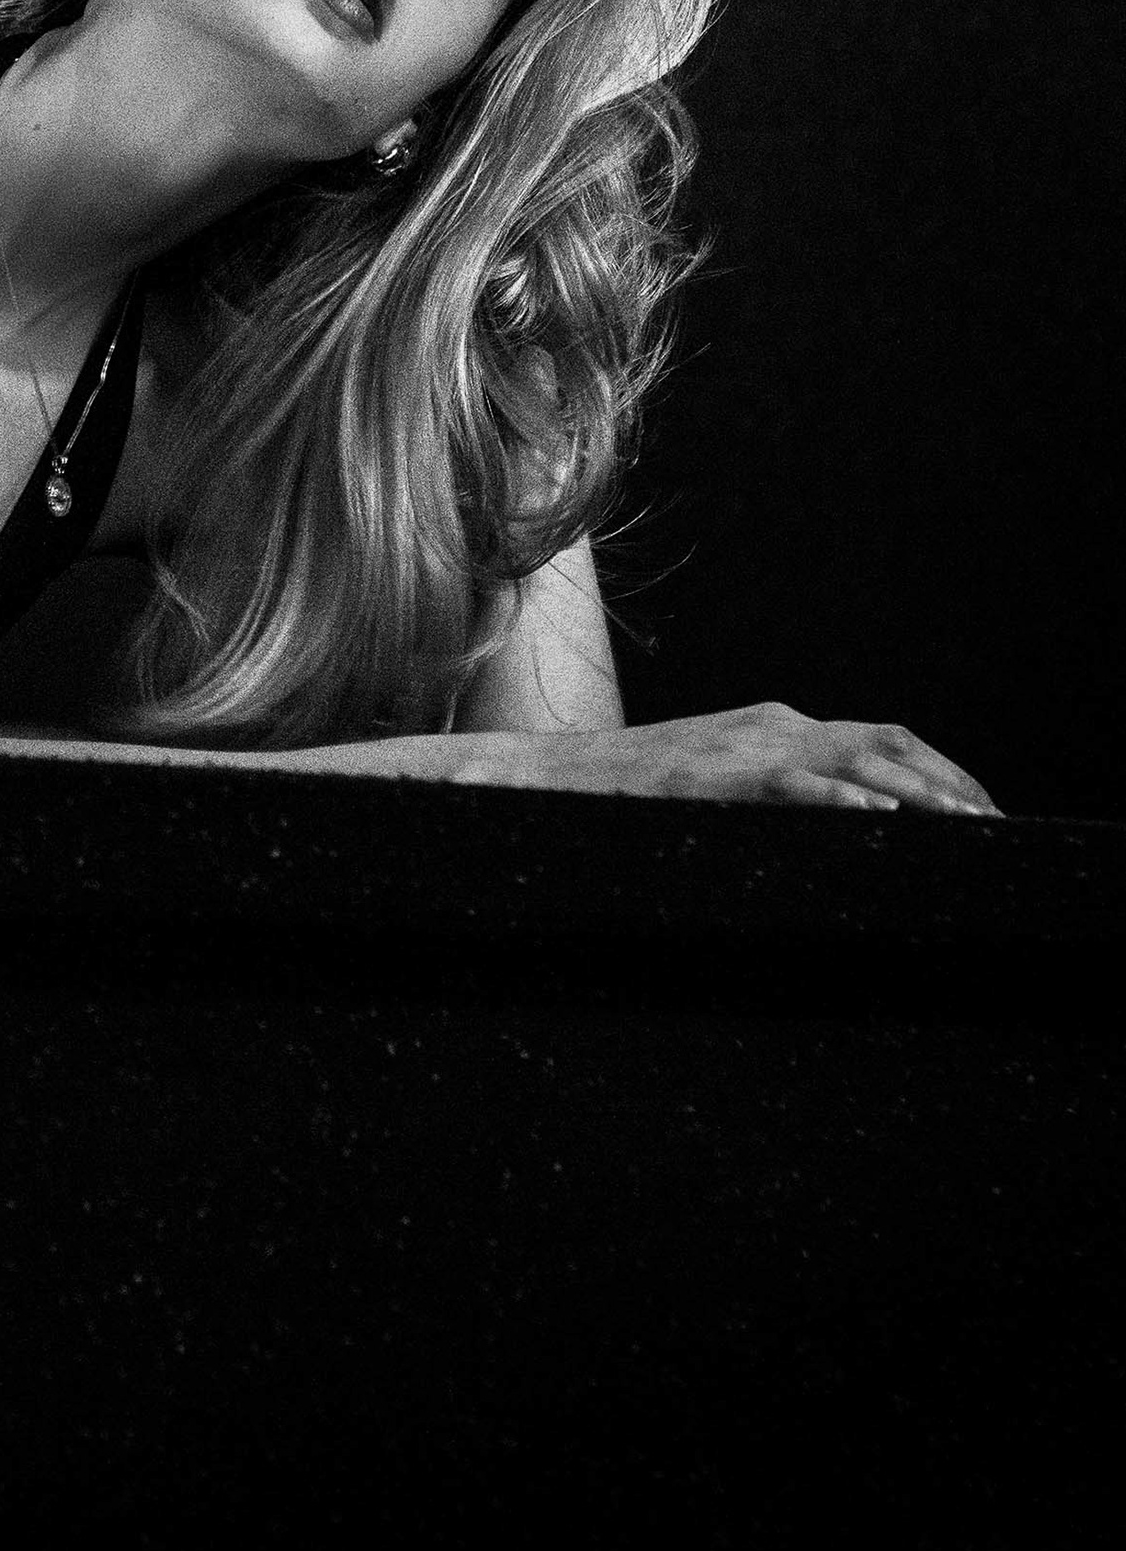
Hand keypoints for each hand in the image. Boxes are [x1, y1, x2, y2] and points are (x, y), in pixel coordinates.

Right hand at [533, 702, 998, 812]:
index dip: (940, 769)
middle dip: (949, 780)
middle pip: (885, 739)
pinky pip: (791, 782)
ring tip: (962, 824)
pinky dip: (839, 797)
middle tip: (993, 824)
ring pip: (853, 757)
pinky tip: (876, 818)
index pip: (881, 736)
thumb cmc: (641, 794)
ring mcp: (744, 746)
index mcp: (777, 726)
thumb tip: (847, 823)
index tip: (982, 810)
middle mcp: (772, 725)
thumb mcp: (724, 785)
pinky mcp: (715, 775)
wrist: (557, 776)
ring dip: (917, 790)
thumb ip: (779, 791)